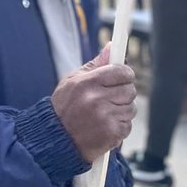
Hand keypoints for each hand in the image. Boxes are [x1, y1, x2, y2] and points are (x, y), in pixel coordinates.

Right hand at [51, 43, 136, 162]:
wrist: (55, 139)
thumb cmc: (64, 107)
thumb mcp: (73, 81)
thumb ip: (95, 65)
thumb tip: (112, 46)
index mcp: (87, 82)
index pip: (121, 71)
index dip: (125, 74)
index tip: (123, 77)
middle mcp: (96, 99)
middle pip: (129, 90)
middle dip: (124, 94)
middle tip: (111, 98)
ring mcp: (105, 117)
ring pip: (131, 109)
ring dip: (122, 112)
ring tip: (105, 114)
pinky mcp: (111, 134)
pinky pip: (127, 126)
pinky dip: (120, 127)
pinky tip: (105, 127)